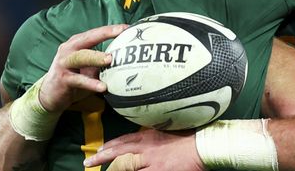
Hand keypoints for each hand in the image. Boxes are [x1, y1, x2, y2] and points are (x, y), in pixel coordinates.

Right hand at [38, 24, 126, 112]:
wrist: (50, 95)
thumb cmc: (74, 78)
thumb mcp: (90, 68)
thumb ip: (103, 62)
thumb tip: (128, 60)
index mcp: (77, 43)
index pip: (96, 33)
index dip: (111, 29)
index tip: (128, 27)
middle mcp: (69, 49)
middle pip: (88, 38)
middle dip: (105, 33)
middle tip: (121, 32)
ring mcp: (64, 63)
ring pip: (82, 57)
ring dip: (96, 57)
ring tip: (110, 59)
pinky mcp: (62, 78)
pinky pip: (79, 80)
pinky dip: (91, 83)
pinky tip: (103, 87)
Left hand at [83, 128, 202, 170]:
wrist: (205, 144)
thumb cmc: (192, 134)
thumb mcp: (170, 128)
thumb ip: (156, 133)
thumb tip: (147, 136)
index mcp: (150, 135)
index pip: (124, 140)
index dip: (110, 146)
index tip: (100, 148)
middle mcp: (147, 148)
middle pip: (120, 154)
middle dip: (102, 158)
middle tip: (88, 161)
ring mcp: (152, 162)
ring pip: (126, 167)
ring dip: (113, 170)